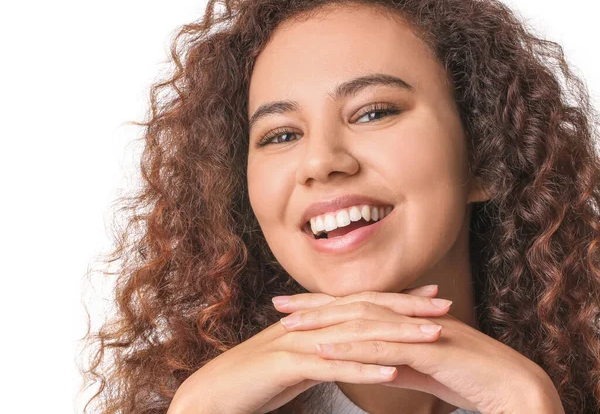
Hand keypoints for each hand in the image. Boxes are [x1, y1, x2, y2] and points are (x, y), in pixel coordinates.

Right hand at [166, 284, 450, 413]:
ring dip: (396, 336)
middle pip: (365, 310)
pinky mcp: (287, 365)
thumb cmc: (255, 380)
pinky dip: (363, 369)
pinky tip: (392, 372)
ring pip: (355, 335)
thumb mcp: (295, 359)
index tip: (431, 297)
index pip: (362, 303)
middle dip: (407, 308)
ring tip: (432, 338)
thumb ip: (322, 349)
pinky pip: (331, 366)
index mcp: (314, 320)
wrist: (213, 392)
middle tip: (444, 306)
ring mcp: (298, 342)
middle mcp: (310, 323)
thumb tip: (349, 350)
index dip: (397, 299)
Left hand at [275, 288, 562, 413]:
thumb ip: (401, 362)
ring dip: (324, 322)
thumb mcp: (427, 369)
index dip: (324, 305)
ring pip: (362, 321)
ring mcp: (417, 329)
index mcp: (406, 318)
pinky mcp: (427, 348)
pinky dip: (352, 346)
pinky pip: (383, 345)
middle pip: (352, 305)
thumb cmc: (473, 378)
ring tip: (291, 325)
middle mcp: (408, 316)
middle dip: (313, 305)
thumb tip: (377, 365)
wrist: (514, 387)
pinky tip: (325, 348)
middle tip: (278, 304)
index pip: (357, 306)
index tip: (293, 307)